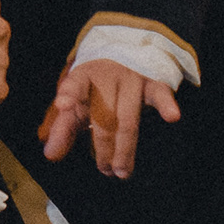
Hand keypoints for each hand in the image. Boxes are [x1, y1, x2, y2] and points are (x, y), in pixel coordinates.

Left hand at [40, 56, 186, 179]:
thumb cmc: (97, 86)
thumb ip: (64, 127)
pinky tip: (172, 116)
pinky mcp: (153, 82)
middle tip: (104, 170)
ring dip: (125, 146)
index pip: (74, 84)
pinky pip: (160, 94)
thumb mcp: (78, 101)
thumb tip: (51, 155)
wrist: (125, 52)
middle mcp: (108, 76)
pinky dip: (166, 105)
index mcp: (84, 76)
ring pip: (128, 116)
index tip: (62, 105)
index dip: (69, 94)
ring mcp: (131, 79)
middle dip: (103, 145)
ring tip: (122, 171)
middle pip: (104, 114)